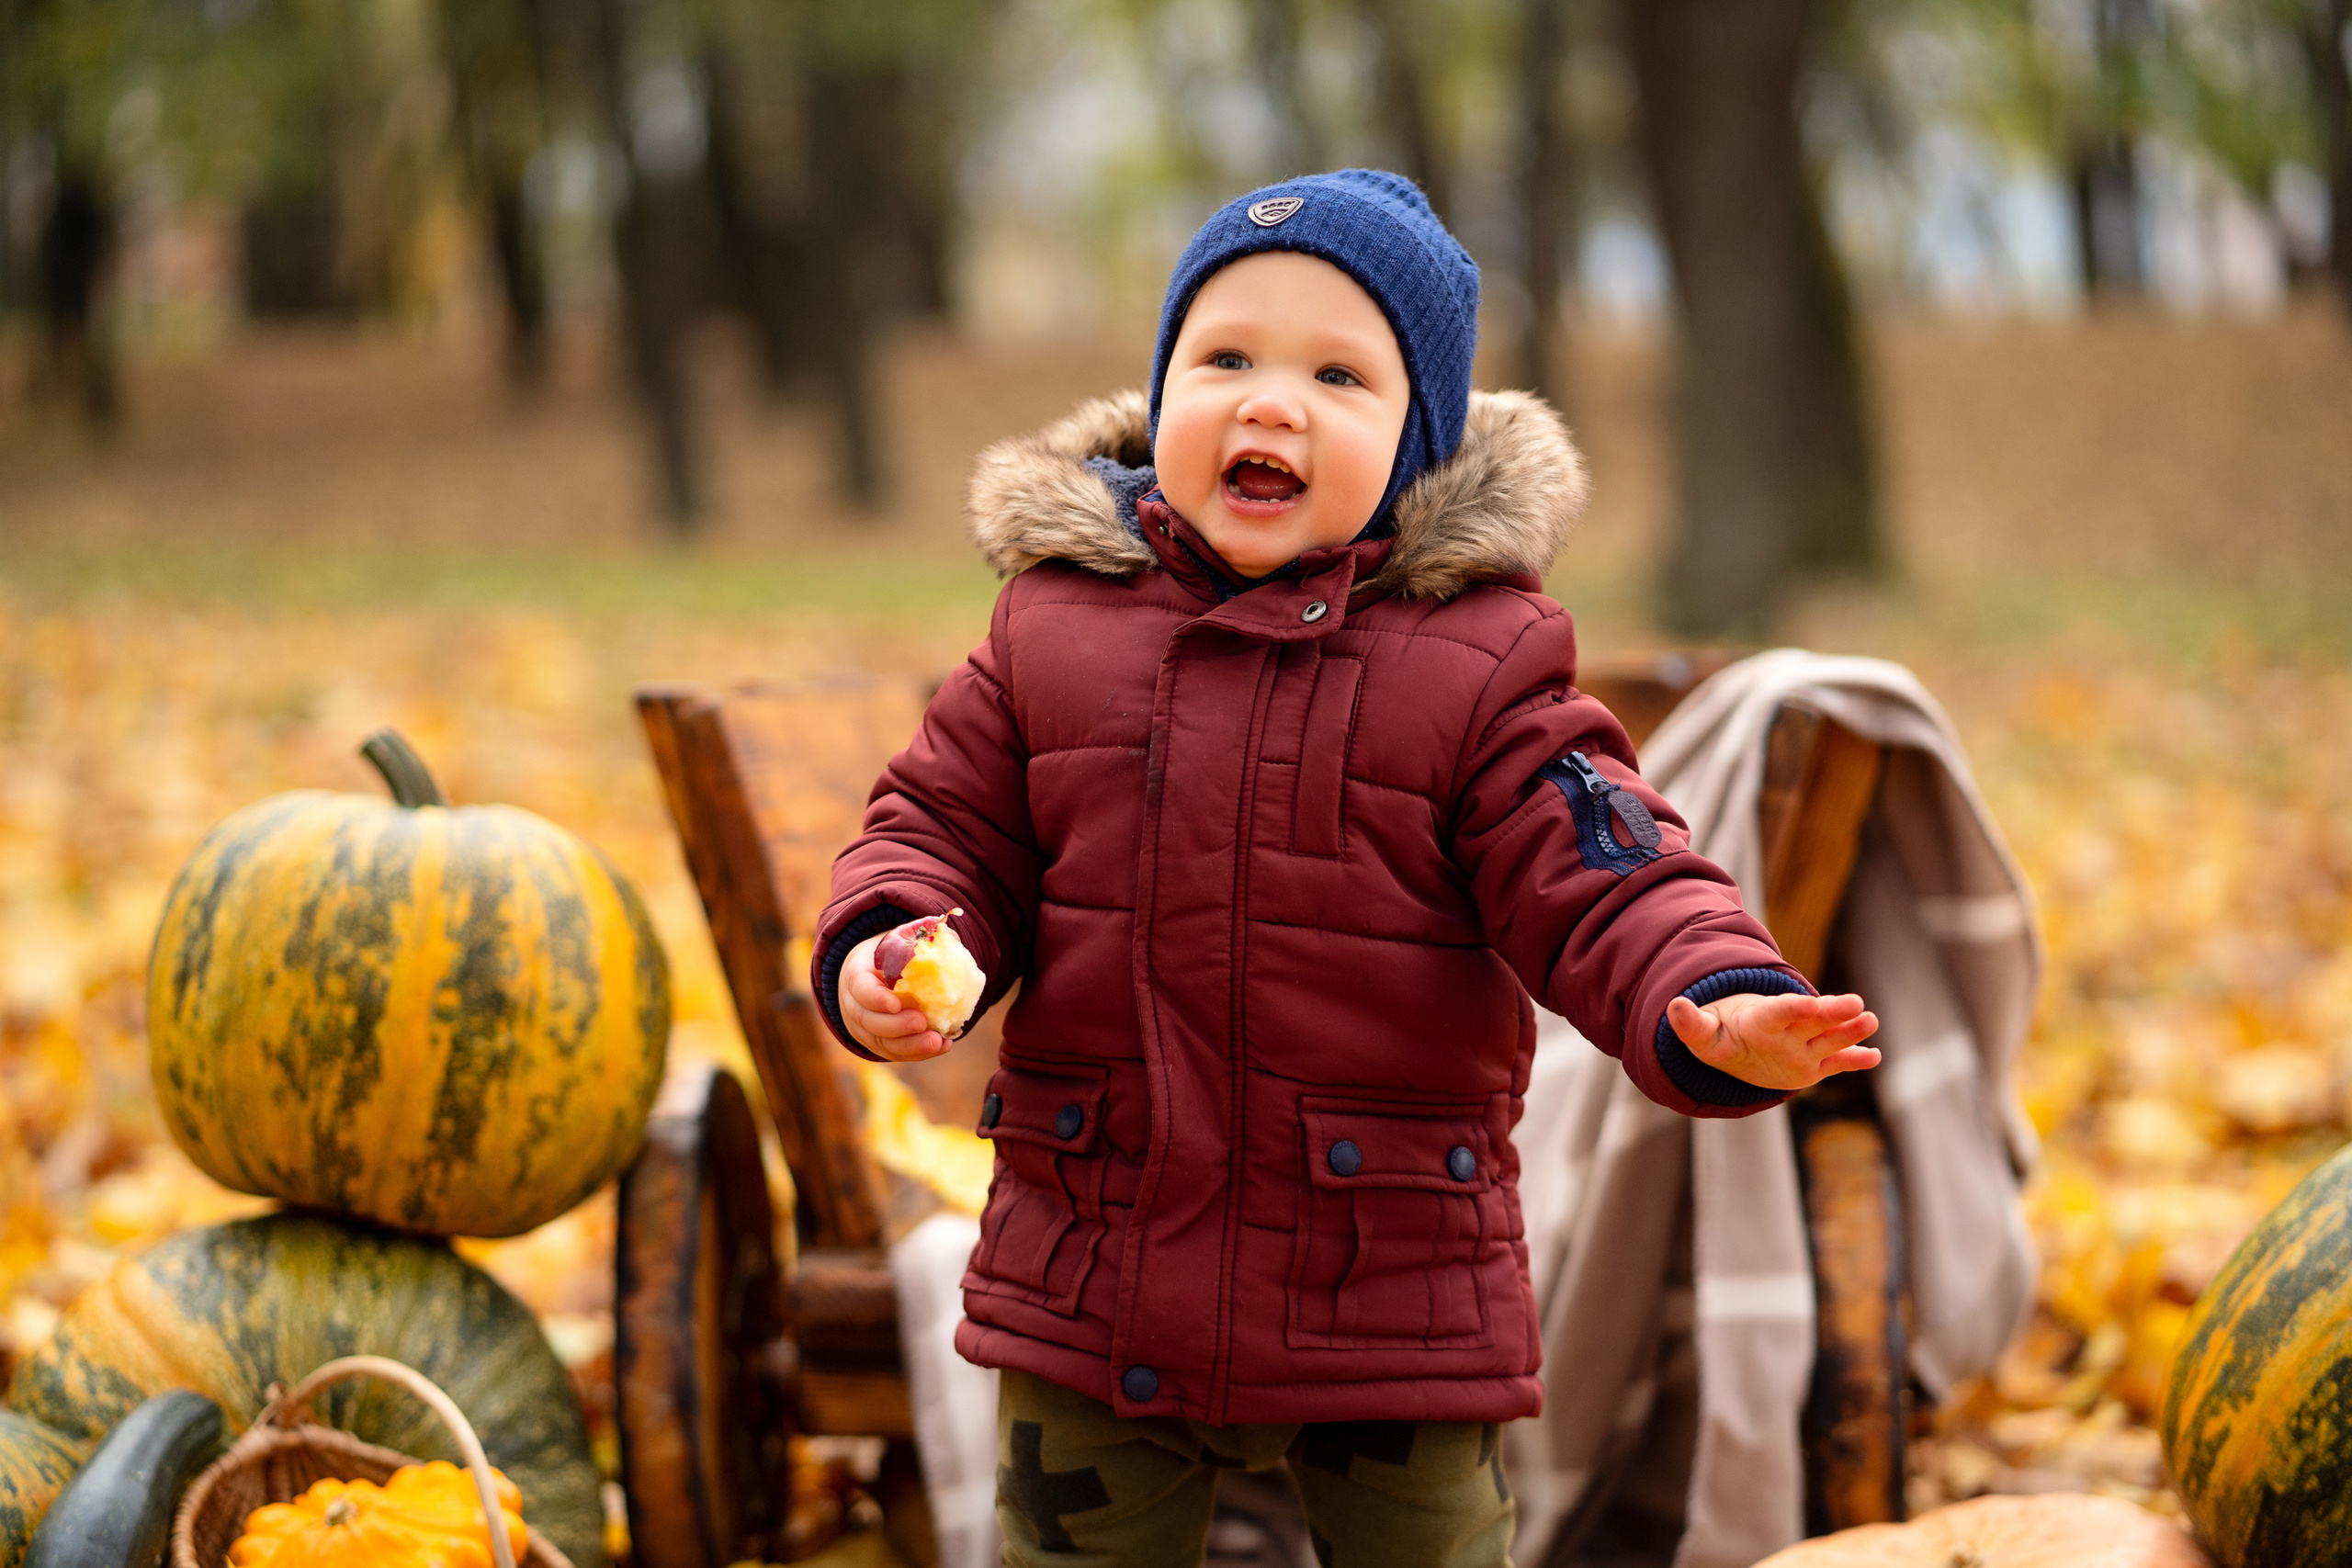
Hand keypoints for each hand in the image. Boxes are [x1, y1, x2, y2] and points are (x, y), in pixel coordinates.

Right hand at [839, 934, 954, 1061]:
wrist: (874, 978)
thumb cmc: (892, 957)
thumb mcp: (900, 942)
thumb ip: (922, 939)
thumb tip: (948, 936)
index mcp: (857, 974)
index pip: (860, 989)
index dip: (876, 998)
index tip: (896, 1004)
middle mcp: (854, 1004)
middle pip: (869, 1021)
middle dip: (896, 1026)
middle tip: (921, 1023)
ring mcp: (864, 1028)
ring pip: (881, 1042)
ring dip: (910, 1045)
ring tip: (937, 1041)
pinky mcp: (878, 1043)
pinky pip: (895, 1053)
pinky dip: (918, 1052)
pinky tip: (942, 1045)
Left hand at [1668, 990, 1880, 1093]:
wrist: (1736, 1041)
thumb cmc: (1719, 1034)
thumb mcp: (1701, 1033)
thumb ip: (1691, 1022)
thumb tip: (1674, 1005)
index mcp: (1762, 1019)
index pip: (1780, 1011)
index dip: (1794, 1007)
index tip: (1809, 1003)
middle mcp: (1789, 1030)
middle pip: (1814, 1018)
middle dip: (1833, 1011)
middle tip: (1856, 1003)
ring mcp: (1803, 1047)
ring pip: (1830, 1038)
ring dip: (1850, 1031)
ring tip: (1870, 1021)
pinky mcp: (1814, 1065)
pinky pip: (1836, 1063)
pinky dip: (1855, 1060)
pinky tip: (1874, 1056)